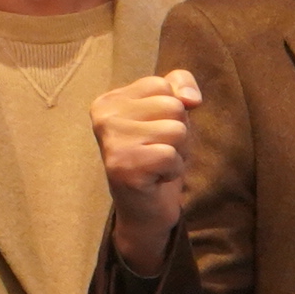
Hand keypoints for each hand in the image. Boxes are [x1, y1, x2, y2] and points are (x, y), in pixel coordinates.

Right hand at [92, 70, 200, 277]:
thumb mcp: (169, 111)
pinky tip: (156, 178)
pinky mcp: (123, 168)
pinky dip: (173, 169)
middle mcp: (104, 117)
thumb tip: (190, 99)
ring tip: (158, 164)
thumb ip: (180, 84)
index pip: (163, 84)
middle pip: (172, 106)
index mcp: (108, 100)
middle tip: (158, 151)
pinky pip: (171, 155)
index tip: (154, 133)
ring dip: (178, 152)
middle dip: (178, 131)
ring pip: (176, 130)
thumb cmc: (157, 155)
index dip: (173, 110)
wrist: (145, 209)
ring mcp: (111, 143)